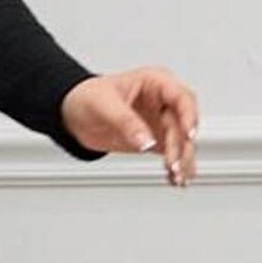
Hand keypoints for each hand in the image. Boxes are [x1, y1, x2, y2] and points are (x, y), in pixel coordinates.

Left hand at [60, 67, 199, 184]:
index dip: (189, 116)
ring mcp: (160, 122)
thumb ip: (126, 122)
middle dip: (180, 146)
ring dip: (182, 160)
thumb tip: (145, 142)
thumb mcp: (104, 104)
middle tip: (173, 164)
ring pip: (181, 142)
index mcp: (156, 83)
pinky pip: (171, 154)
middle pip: (182, 124)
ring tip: (177, 177)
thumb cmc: (88, 97)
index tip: (188, 135)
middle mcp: (163, 102)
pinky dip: (175, 167)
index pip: (182, 98)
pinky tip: (175, 180)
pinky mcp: (155, 140)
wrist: (73, 113)